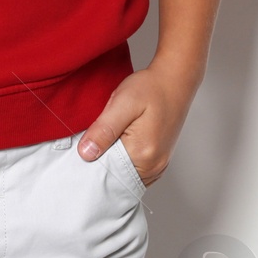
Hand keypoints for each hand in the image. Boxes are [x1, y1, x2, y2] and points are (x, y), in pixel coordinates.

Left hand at [76, 61, 200, 186]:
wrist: (173, 80)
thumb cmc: (150, 88)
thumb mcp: (122, 102)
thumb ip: (104, 129)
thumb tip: (85, 153)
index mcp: (143, 154)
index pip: (108, 172)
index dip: (92, 161)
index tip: (84, 146)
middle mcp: (153, 166)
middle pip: (117, 177)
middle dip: (103, 162)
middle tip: (95, 139)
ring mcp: (158, 165)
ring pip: (126, 175)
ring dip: (114, 161)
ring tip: (109, 138)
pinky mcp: (159, 161)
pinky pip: (136, 171)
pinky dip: (124, 161)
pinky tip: (119, 143)